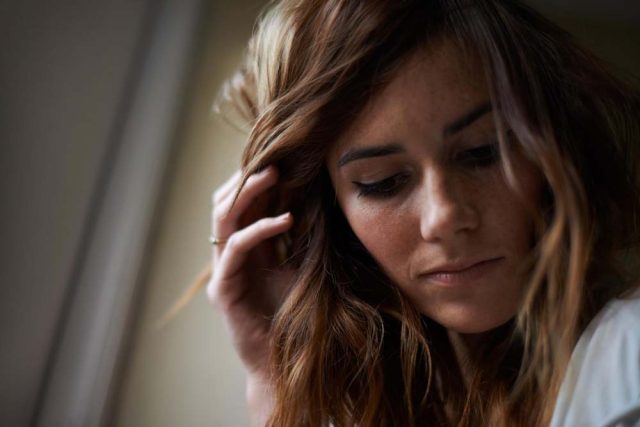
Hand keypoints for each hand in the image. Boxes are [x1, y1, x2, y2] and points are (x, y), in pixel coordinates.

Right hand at [207, 165, 294, 380]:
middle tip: (274, 160)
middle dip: (247, 178)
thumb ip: (296, 237)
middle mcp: (231, 255)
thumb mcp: (300, 266)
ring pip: (223, 219)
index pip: (241, 203)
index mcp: (247, 248)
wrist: (285, 361)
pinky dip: (258, 230)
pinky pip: (234, 249)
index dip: (254, 178)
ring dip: (248, 193)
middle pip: (226, 203)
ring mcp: (224, 271)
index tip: (281, 157)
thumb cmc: (295, 316)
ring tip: (274, 176)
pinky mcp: (224, 290)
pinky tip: (286, 220)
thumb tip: (316, 198)